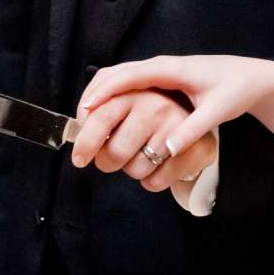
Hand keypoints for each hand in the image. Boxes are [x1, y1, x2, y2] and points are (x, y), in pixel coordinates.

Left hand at [69, 85, 215, 192]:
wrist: (197, 121)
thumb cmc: (152, 114)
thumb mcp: (126, 100)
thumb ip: (99, 110)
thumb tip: (76, 131)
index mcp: (133, 93)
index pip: (101, 118)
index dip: (85, 142)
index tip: (79, 159)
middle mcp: (155, 107)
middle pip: (116, 152)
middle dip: (108, 162)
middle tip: (113, 157)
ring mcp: (174, 129)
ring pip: (135, 170)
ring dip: (133, 170)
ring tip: (143, 155)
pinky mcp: (192, 150)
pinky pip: (155, 182)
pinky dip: (152, 181)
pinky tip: (158, 165)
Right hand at [76, 54, 273, 169]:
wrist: (254, 76)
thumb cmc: (237, 90)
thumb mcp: (216, 112)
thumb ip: (191, 130)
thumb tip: (166, 150)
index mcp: (173, 69)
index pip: (130, 76)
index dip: (105, 92)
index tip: (87, 109)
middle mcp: (163, 65)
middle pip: (118, 72)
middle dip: (94, 93)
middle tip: (78, 119)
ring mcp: (162, 69)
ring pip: (121, 75)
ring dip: (101, 92)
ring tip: (85, 118)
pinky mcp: (164, 76)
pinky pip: (130, 80)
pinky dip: (113, 93)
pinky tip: (106, 112)